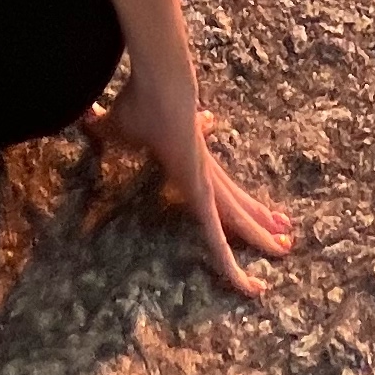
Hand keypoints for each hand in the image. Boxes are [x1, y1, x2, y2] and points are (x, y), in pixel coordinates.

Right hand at [107, 61, 295, 296]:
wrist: (162, 86)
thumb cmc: (140, 102)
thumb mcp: (116, 124)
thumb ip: (105, 127)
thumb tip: (86, 115)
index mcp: (190, 157)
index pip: (216, 181)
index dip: (233, 192)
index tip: (250, 196)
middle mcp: (204, 173)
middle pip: (236, 202)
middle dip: (259, 218)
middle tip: (283, 233)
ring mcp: (207, 185)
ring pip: (238, 222)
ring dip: (261, 238)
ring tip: (287, 249)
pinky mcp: (202, 199)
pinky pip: (219, 244)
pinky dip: (232, 268)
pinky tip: (249, 288)